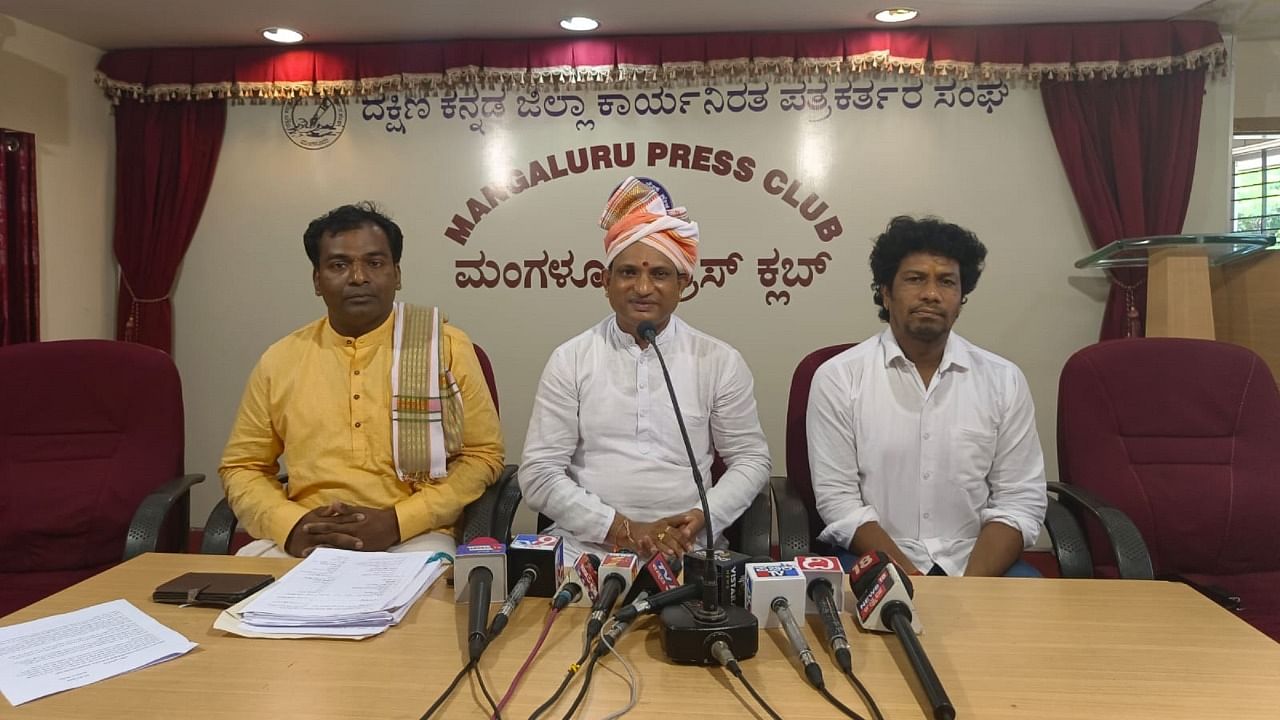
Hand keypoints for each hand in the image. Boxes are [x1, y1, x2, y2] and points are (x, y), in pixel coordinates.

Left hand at [285, 502, 401, 556]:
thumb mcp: (361, 510)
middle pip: (331, 538)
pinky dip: (336, 559)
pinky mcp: (362, 552)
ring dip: (322, 552)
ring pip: (336, 549)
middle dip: (316, 541)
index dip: (318, 526)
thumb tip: (333, 504)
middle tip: (302, 546)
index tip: (305, 527)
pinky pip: (347, 557)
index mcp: (350, 523)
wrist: (393, 526)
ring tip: (310, 555)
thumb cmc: (376, 517)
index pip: (331, 524)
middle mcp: (352, 534)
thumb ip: (346, 509)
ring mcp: (356, 544)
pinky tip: (327, 563)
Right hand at [633, 510, 701, 558]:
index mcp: (664, 524)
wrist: (631, 530)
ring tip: (673, 554)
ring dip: (667, 548)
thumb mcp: (664, 521)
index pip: (676, 531)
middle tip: (684, 554)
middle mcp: (658, 530)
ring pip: (660, 543)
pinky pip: (649, 547)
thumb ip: (677, 520)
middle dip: (678, 546)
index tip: (690, 547)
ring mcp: (650, 537)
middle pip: (670, 538)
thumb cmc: (650, 527)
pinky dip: (654, 551)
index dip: (684, 539)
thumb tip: (689, 518)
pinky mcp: (643, 543)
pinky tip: (659, 555)